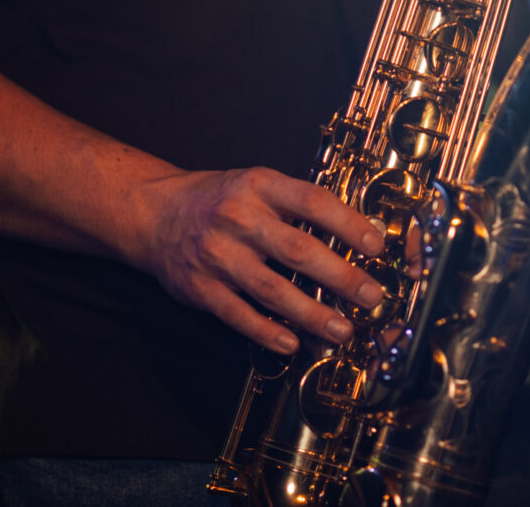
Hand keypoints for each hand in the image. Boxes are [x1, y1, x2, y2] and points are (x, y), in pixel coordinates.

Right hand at [138, 167, 384, 354]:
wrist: (154, 214)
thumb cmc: (218, 200)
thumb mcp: (258, 185)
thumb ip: (298, 205)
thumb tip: (356, 232)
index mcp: (259, 186)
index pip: (312, 202)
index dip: (347, 223)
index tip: (375, 245)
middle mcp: (239, 218)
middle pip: (298, 250)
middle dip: (340, 277)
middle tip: (371, 296)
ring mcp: (218, 254)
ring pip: (272, 289)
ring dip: (312, 313)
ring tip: (342, 329)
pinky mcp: (201, 287)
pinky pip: (238, 315)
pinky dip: (267, 331)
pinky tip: (292, 343)